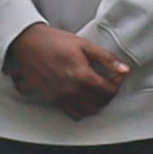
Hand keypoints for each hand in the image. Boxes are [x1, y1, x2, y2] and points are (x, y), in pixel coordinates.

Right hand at [3, 22, 127, 113]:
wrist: (27, 43)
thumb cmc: (53, 41)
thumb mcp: (83, 44)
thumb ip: (106, 58)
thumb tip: (124, 69)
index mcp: (81, 76)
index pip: (108, 90)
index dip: (117, 83)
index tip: (118, 75)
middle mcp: (71, 90)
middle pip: (99, 103)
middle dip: (109, 95)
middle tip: (110, 83)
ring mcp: (61, 97)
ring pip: (87, 111)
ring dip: (96, 104)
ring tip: (98, 92)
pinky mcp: (52, 100)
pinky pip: (72, 112)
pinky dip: (82, 109)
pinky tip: (83, 98)